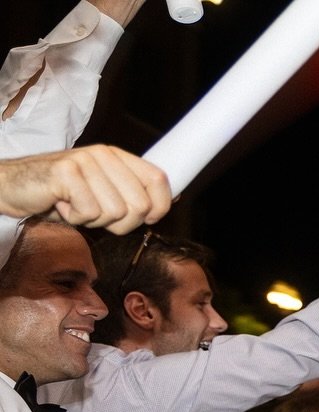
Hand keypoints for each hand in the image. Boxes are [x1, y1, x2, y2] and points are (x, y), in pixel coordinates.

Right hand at [0, 146, 170, 232]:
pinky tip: (62, 205)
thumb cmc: (62, 196)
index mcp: (117, 157)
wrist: (15, 188)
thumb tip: (174, 199)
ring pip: (116, 212)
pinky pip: (90, 212)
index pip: (159, 179)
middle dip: (121, 223)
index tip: (147, 218)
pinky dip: (76, 219)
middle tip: (96, 214)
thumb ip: (133, 193)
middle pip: (140, 206)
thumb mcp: (103, 193)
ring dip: (95, 221)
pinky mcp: (66, 173)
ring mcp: (84, 161)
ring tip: (76, 207)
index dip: (160, 206)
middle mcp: (103, 155)